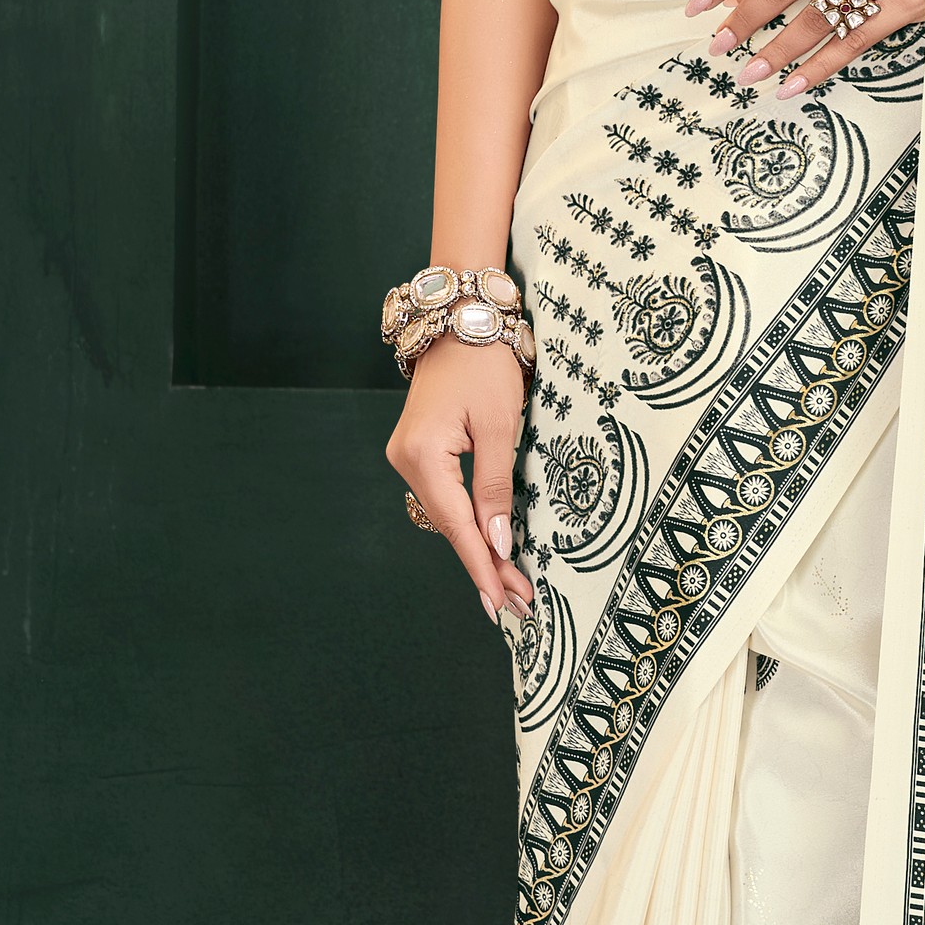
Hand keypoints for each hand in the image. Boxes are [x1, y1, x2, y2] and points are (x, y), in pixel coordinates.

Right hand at [387, 334, 535, 624]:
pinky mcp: (419, 452)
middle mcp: (405, 461)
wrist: (461, 320)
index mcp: (423, 455)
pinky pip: (445, 498)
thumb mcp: (501, 427)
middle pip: (450, 527)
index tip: (502, 602)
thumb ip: (497, 488)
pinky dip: (469, 524)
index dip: (482, 567)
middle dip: (485, 564)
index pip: (457, 526)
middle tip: (519, 603)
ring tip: (512, 583)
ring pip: (447, 516)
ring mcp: (408, 457)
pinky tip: (490, 547)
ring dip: (478, 548)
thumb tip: (499, 542)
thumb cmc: (484, 365)